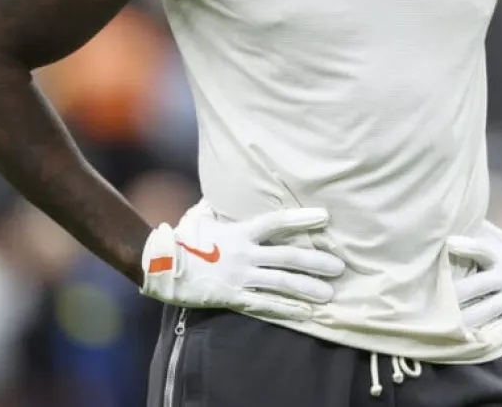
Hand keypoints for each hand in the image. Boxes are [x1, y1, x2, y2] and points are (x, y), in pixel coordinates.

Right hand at [140, 203, 344, 321]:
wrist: (161, 266)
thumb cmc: (181, 238)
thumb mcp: (201, 216)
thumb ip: (218, 205)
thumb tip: (222, 188)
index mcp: (240, 232)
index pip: (277, 223)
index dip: (301, 219)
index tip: (325, 217)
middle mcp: (245, 255)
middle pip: (288, 258)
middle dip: (316, 262)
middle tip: (340, 267)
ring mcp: (241, 277)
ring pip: (281, 284)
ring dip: (307, 288)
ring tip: (330, 294)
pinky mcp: (233, 297)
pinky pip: (264, 305)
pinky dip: (286, 309)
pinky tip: (305, 314)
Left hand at [446, 222, 501, 335]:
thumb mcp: (497, 236)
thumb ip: (476, 229)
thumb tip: (451, 219)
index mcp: (500, 256)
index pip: (482, 249)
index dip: (465, 247)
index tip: (447, 244)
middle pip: (479, 285)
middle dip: (457, 293)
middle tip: (435, 298)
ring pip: (486, 311)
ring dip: (466, 318)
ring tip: (445, 325)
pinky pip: (499, 327)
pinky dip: (484, 334)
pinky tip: (467, 341)